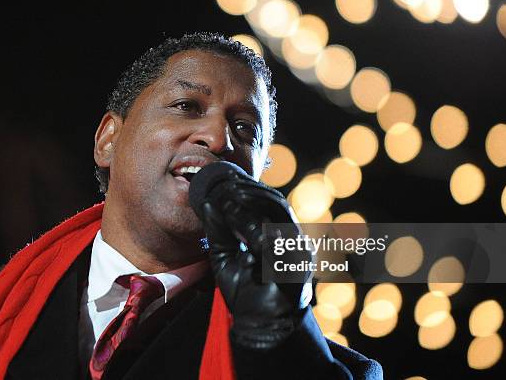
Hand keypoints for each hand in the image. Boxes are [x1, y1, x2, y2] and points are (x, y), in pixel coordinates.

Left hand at [201, 178, 306, 349]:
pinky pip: (279, 242)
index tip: (226, 179)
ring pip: (279, 215)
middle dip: (251, 191)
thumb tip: (207, 203)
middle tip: (227, 185)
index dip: (248, 188)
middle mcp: (290, 237)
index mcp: (276, 233)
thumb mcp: (224, 256)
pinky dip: (258, 231)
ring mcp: (297, 250)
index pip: (267, 202)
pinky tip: (240, 226)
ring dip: (253, 204)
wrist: (259, 326)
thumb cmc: (245, 292)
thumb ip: (218, 231)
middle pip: (276, 202)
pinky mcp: (297, 266)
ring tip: (230, 198)